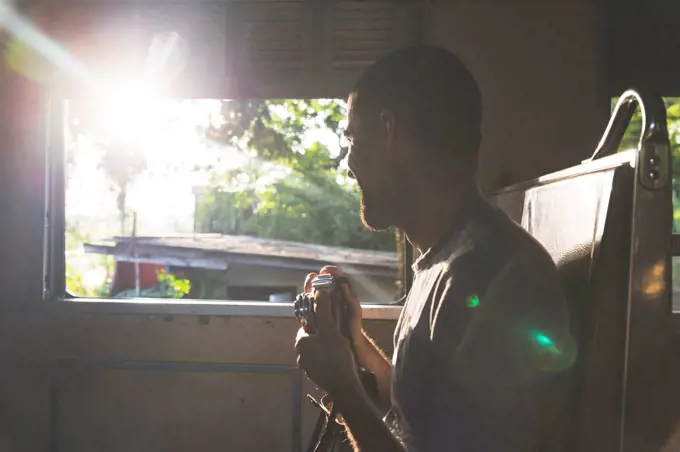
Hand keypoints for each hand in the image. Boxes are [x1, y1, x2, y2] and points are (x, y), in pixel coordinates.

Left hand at [295, 278, 360, 394]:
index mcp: (301, 341)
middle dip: (326, 333)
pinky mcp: (316, 375)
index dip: (322, 319)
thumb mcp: (331, 330)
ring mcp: (308, 366)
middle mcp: (300, 354)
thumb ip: (323, 310)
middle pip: (314, 336)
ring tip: (342, 347)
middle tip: (340, 336)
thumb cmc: (336, 357)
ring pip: (318, 348)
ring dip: (328, 345)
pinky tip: (340, 358)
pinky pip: (322, 359)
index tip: (334, 321)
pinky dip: (330, 356)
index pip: (309, 323)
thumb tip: (318, 290)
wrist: (344, 387)